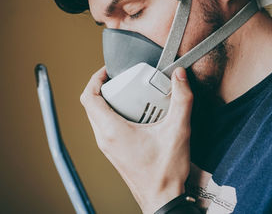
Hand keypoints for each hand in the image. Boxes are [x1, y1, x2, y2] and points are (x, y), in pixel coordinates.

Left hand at [80, 66, 192, 213]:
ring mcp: (107, 146)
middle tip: (123, 80)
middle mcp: (104, 138)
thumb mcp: (178, 131)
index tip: (107, 71)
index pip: (89, 98)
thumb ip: (182, 100)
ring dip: (108, 101)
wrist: (161, 199)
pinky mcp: (113, 151)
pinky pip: (105, 126)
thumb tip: (179, 77)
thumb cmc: (165, 172)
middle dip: (104, 88)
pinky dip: (114, 114)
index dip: (94, 79)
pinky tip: (135, 114)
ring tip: (130, 95)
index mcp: (113, 130)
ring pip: (97, 116)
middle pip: (91, 105)